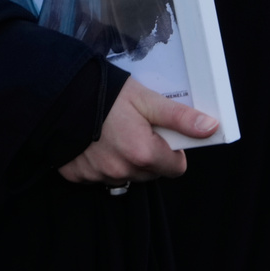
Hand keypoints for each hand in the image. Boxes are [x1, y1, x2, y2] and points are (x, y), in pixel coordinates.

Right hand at [58, 77, 218, 184]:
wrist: (58, 94)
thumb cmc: (105, 94)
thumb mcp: (147, 100)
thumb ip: (180, 118)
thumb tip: (211, 127)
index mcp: (142, 153)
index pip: (175, 168)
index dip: (173, 151)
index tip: (162, 134)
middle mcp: (121, 171)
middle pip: (150, 173)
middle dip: (150, 155)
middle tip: (136, 128)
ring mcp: (98, 176)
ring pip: (125, 176)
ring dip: (125, 161)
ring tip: (114, 133)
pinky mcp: (77, 176)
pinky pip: (99, 176)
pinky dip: (101, 163)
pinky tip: (95, 142)